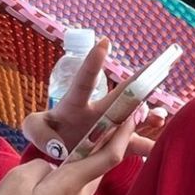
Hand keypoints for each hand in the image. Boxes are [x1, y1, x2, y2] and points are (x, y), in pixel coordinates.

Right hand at [0, 111, 136, 194]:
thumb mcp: (18, 178)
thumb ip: (42, 165)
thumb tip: (53, 168)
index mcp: (71, 187)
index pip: (108, 157)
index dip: (123, 135)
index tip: (132, 116)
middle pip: (98, 168)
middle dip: (102, 146)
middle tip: (102, 122)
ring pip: (85, 180)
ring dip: (84, 162)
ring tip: (75, 143)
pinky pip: (73, 192)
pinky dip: (71, 177)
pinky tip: (55, 172)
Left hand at [22, 38, 166, 158]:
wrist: (58, 152)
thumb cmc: (46, 132)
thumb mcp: (34, 128)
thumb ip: (36, 129)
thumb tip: (54, 144)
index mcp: (76, 104)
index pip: (84, 81)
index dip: (93, 63)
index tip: (104, 43)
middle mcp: (98, 111)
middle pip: (121, 93)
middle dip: (140, 79)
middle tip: (159, 65)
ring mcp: (110, 127)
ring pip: (134, 118)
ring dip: (149, 116)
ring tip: (159, 117)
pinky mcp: (117, 144)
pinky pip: (134, 144)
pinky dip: (147, 147)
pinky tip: (158, 149)